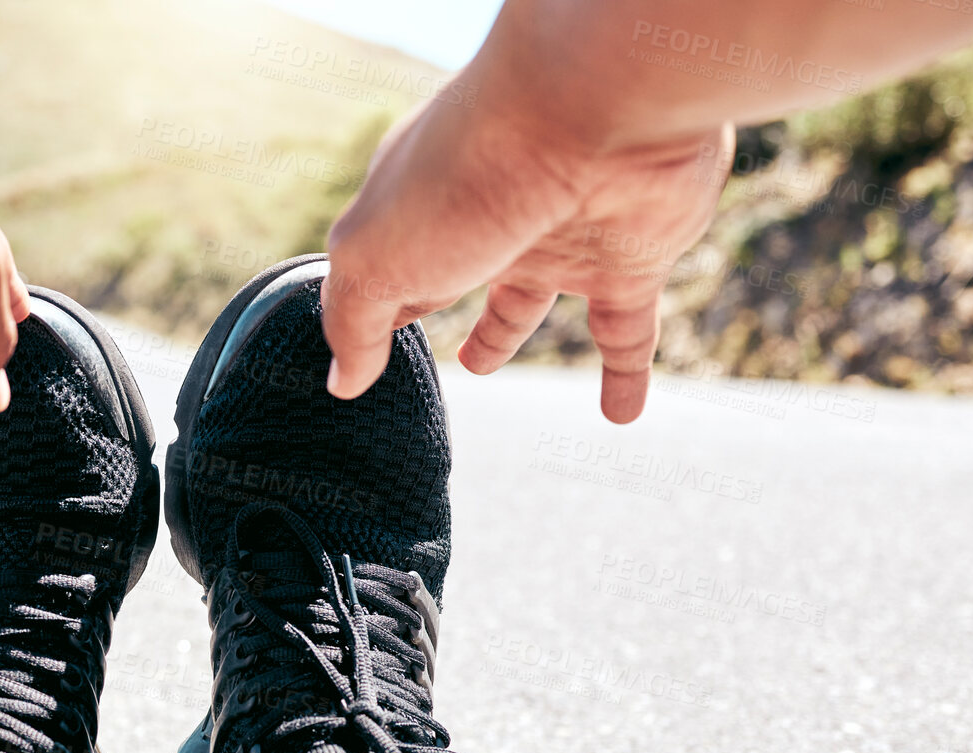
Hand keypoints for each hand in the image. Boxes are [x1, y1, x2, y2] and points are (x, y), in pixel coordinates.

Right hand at [322, 70, 729, 422]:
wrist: (598, 117)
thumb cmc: (467, 177)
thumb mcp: (374, 259)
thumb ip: (353, 322)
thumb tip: (342, 380)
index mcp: (421, 205)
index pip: (387, 260)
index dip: (371, 300)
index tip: (357, 346)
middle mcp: (489, 215)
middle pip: (455, 270)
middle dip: (433, 301)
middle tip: (401, 335)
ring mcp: (560, 235)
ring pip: (531, 297)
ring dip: (506, 333)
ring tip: (483, 366)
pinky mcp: (630, 257)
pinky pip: (628, 332)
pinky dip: (623, 377)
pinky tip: (619, 416)